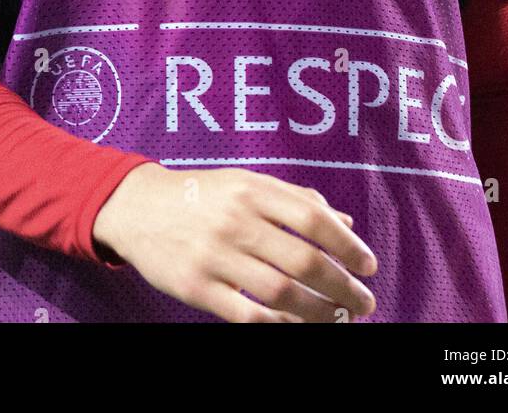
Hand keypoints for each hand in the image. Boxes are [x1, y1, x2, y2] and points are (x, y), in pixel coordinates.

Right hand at [92, 162, 377, 322]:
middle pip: (303, 261)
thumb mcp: (247, 183)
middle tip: (365, 301)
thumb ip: (296, 200)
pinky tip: (299, 324)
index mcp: (253, 190)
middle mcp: (236, 221)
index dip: (347, 246)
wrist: (138, 209)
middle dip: (343, 286)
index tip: (368, 265)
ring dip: (319, 311)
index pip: (313, 220)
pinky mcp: (198, 288)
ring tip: (340, 317)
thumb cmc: (203, 195)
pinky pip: (249, 315)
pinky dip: (281, 324)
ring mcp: (216, 256)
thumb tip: (346, 224)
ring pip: (281, 293)